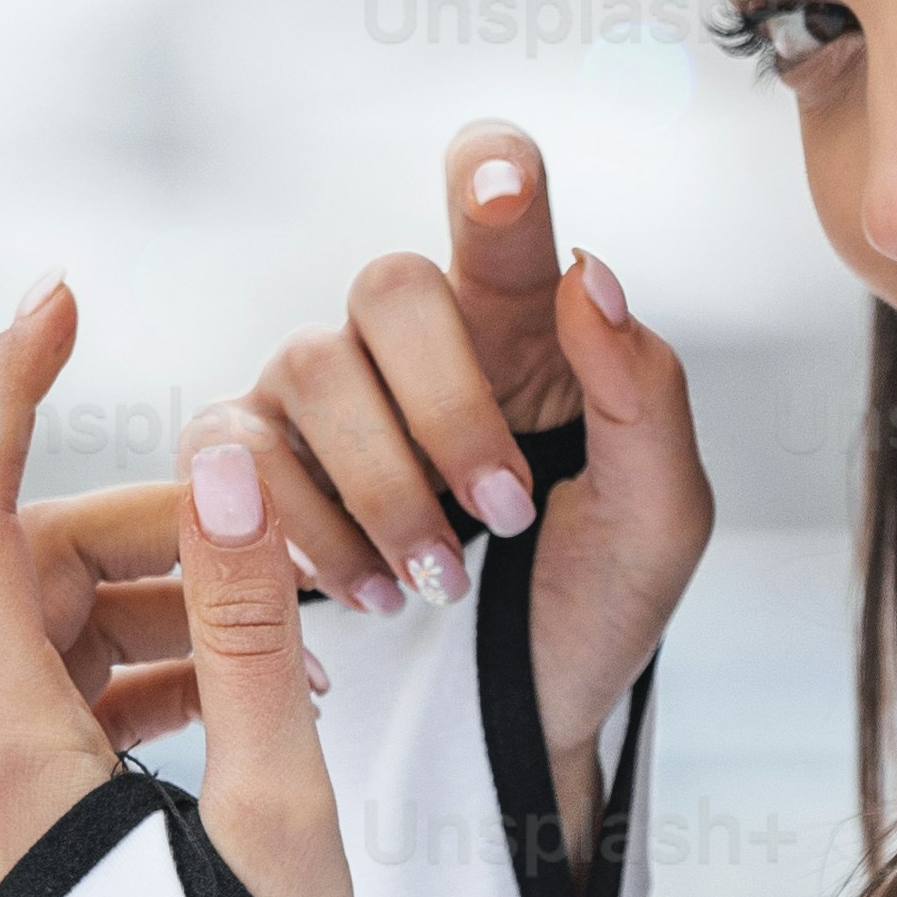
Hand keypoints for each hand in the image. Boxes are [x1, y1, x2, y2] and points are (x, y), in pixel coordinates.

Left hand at [0, 278, 361, 896]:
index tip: (60, 294)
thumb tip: (223, 456)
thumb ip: (251, 622)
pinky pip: (79, 693)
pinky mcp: (21, 816)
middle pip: (39, 567)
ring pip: (66, 627)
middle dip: (171, 534)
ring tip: (318, 648)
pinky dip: (166, 670)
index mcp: (4, 741)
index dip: (4, 388)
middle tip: (307, 555)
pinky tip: (269, 695)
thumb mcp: (277, 798)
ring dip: (184, 608)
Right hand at [237, 129, 713, 848]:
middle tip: (506, 513)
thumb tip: (586, 274)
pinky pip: (237, 451)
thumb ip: (643, 395)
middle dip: (448, 407)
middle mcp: (413, 342)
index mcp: (521, 327)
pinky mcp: (251, 463)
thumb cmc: (592, 598)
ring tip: (441, 583)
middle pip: (390, 286)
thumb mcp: (659, 516)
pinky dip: (307, 528)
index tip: (505, 188)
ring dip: (385, 487)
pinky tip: (367, 590)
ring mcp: (322, 395)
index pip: (499, 211)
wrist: (521, 720)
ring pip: (313, 365)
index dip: (490, 177)